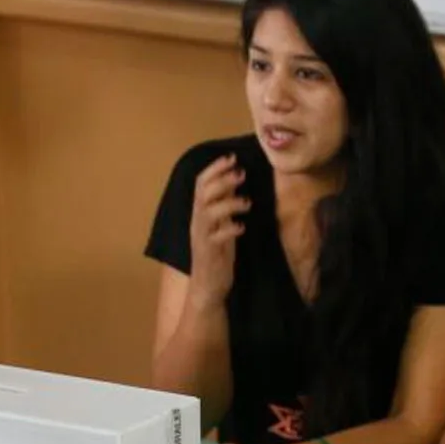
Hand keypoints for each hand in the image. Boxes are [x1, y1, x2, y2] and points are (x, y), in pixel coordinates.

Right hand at [188, 154, 248, 307]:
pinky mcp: (209, 252)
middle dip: (222, 180)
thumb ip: (224, 204)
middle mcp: (197, 222)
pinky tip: (241, 227)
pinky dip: (229, 229)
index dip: (214, 169)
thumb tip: (233, 180)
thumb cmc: (217, 253)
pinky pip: (217, 237)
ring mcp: (202, 237)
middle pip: (203, 194)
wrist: (207, 285)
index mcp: (200, 213)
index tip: (231, 158)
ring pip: (208, 213)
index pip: (200, 184)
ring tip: (247, 202)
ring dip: (228, 203)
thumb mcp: (220, 224)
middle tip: (241, 173)